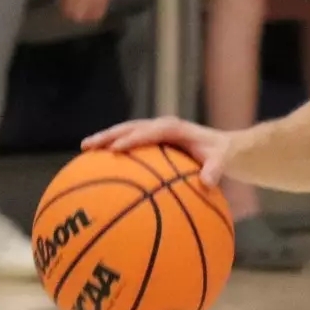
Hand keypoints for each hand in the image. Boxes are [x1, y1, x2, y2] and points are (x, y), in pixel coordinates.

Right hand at [83, 116, 233, 184]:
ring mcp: (154, 132)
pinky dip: (113, 149)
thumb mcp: (223, 162)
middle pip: (130, 128)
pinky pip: (129, 143)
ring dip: (106, 139)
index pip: (151, 131)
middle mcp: (161, 126)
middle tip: (88, 145)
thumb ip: (215, 170)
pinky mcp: (151, 141)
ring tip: (85, 149)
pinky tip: (97, 164)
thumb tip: (207, 183)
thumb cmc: (222, 155)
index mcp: (175, 129)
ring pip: (125, 132)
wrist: (225, 147)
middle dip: (109, 135)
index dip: (133, 139)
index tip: (116, 149)